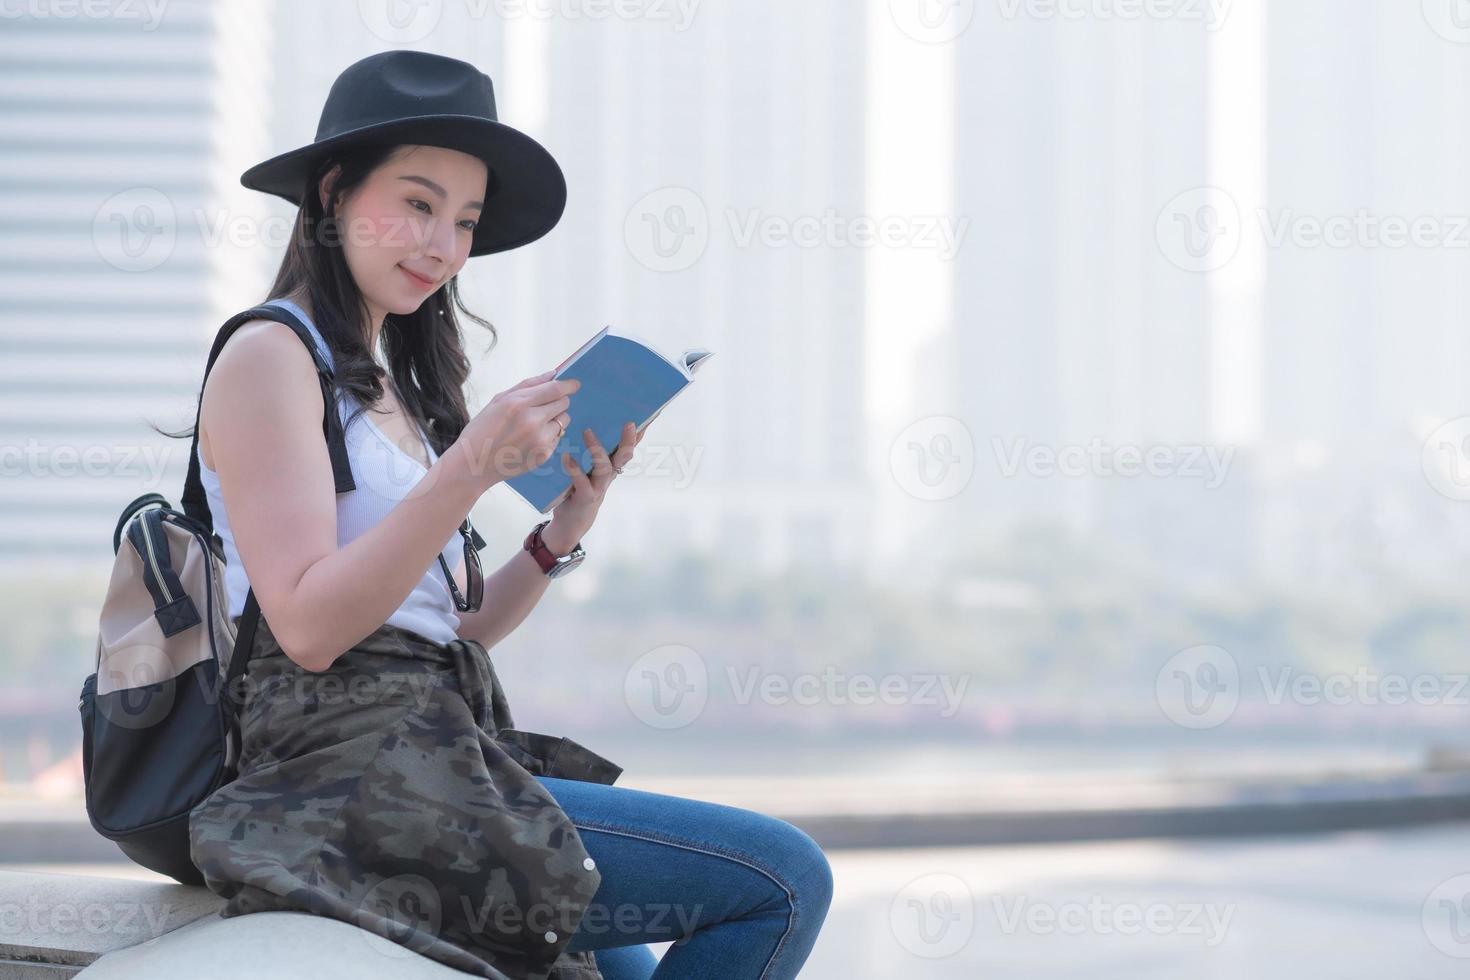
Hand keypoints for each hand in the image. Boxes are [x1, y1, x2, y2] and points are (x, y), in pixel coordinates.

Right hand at [455, 370, 579, 489]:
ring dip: (555, 419)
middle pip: (563, 404)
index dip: (568, 385)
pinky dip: (549, 435)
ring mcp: (540, 440)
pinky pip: (557, 437)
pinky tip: (530, 440)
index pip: (555, 389)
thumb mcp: (498, 400)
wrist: (473, 465)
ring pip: (563, 421)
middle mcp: (533, 421)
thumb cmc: (482, 429)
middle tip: (544, 406)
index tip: (574, 384)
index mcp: (519, 404)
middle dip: (558, 401)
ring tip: (533, 425)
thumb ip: (528, 385)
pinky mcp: (544, 455)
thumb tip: (553, 374)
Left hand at [543, 421, 646, 553]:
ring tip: (588, 431)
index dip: (639, 434)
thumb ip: (588, 453)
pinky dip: (574, 469)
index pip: (627, 448)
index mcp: (610, 468)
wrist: (570, 525)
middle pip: (624, 457)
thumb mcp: (586, 471)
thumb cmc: (576, 491)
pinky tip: (567, 457)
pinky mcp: (585, 498)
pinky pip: (582, 482)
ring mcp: (598, 488)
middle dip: (629, 440)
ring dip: (597, 450)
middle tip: (631, 423)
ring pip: (605, 468)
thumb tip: (584, 423)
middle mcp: (608, 477)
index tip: (649, 415)